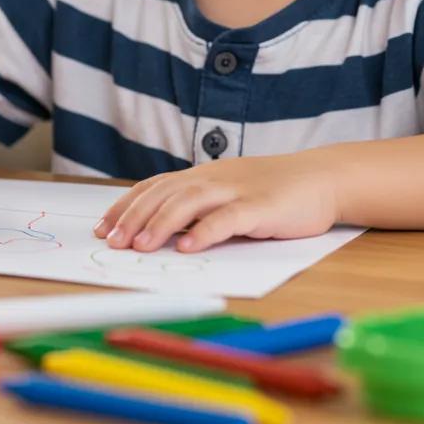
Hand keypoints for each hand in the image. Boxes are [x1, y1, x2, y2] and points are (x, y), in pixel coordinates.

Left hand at [93, 153, 339, 252]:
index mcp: (201, 176)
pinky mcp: (260, 207)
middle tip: (111, 242)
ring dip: (160, 225)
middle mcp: (212, 178)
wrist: (320, 178)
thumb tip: (160, 232)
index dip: (126, 206)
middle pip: (164, 194)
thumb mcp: (227, 193)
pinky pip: (227, 218)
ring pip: (189, 203)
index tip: (102, 226)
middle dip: (133, 218)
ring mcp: (235, 191)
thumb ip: (198, 208)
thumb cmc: (270, 191)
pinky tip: (188, 247)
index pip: (153, 187)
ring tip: (139, 246)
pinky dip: (205, 232)